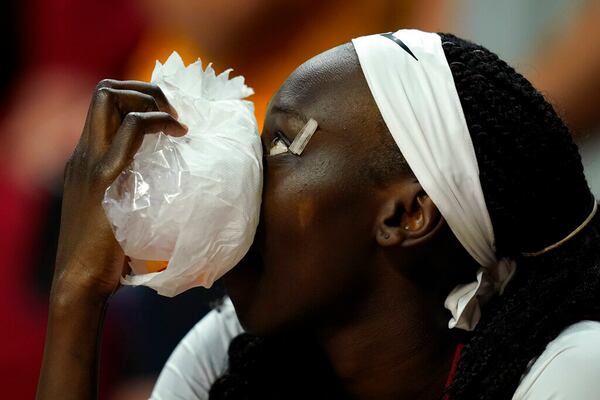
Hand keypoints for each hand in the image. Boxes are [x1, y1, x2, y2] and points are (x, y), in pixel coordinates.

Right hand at [52, 79, 186, 301]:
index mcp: (87, 159)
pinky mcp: (105, 178)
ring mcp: (91, 162)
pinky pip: (130, 132)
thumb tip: (166, 189)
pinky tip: (178, 135)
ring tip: (178, 120)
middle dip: (145, 89)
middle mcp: (85, 153)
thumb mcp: (115, 211)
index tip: (169, 115)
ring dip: (152, 100)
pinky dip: (156, 123)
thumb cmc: (103, 254)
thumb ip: (130, 192)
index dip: (138, 98)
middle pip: (104, 92)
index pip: (104, 105)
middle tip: (175, 110)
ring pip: (110, 100)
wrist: (79, 280)